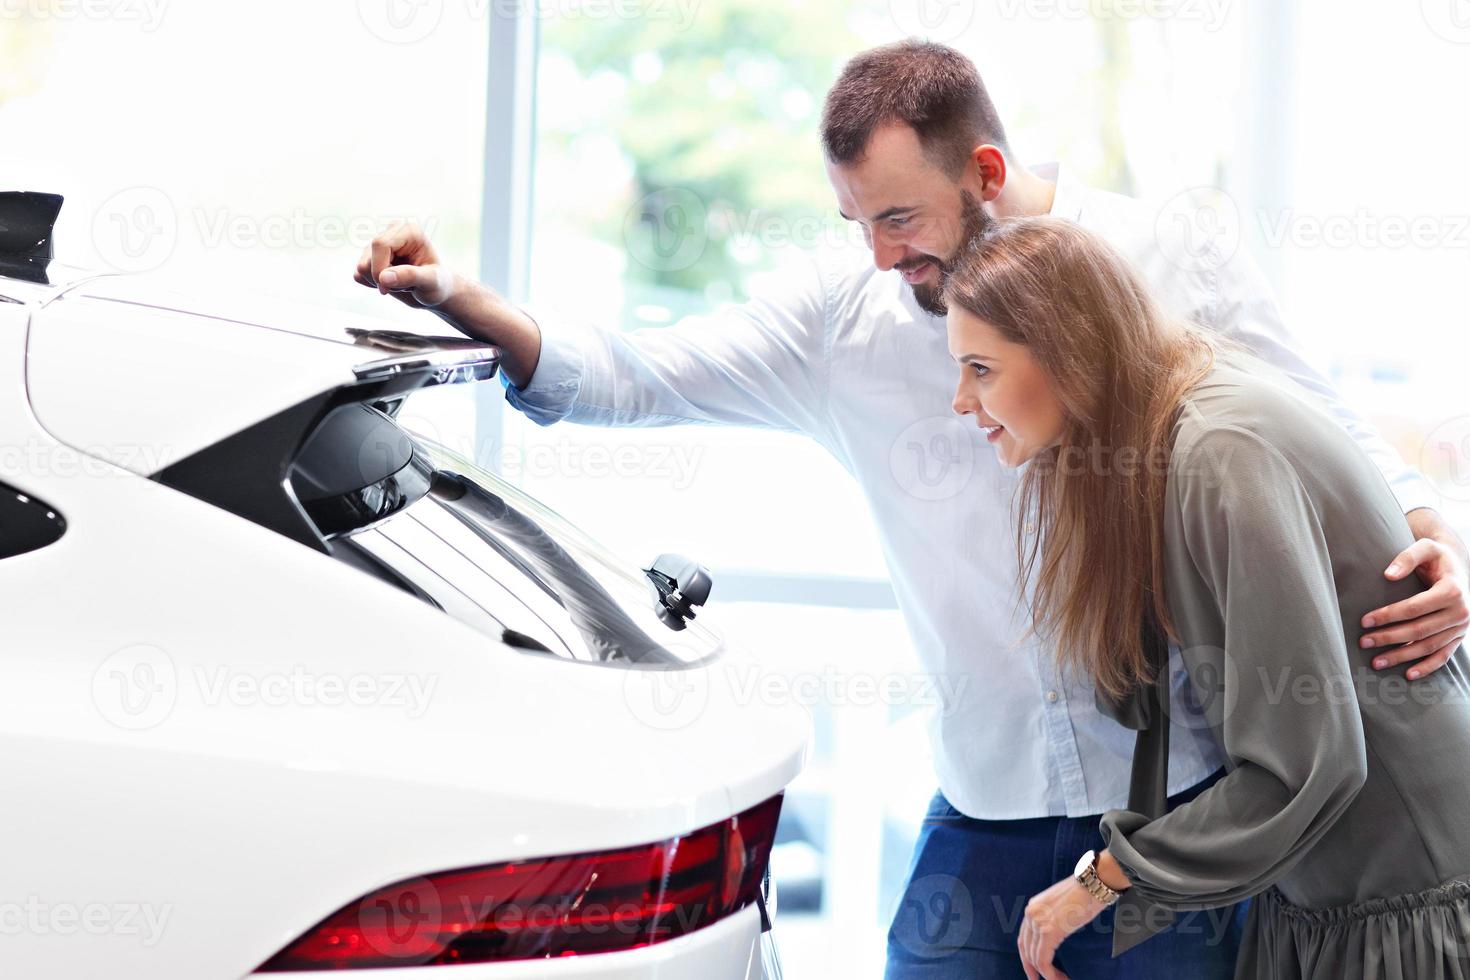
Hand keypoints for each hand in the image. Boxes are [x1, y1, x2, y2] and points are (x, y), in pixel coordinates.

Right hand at [354, 220, 457, 308]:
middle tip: (404, 286)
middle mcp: (391, 232)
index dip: (381, 268)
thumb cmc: (438, 284)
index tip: (389, 288)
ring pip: (362, 268)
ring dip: (380, 283)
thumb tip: (383, 277)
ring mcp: (379, 245)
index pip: (379, 244)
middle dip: (382, 279)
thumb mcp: (431, 282)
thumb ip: (410, 276)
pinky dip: (373, 285)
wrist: (435, 290)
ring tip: (401, 283)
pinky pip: (359, 275)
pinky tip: (391, 283)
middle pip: (367, 259)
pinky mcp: (371, 257)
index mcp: (408, 230)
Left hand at [1017, 876, 1107, 979]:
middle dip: (1033, 969)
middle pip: (1025, 949)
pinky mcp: (1049, 931)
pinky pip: (1043, 959)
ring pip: (1035, 957)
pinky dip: (1050, 974)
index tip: (1034, 972)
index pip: (1024, 938)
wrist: (1094, 883)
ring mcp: (1038, 922)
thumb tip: (1054, 937)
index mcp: (1033, 908)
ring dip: (1047, 974)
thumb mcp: (1062, 906)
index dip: (1027, 958)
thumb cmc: (1085, 894)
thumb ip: (1053, 919)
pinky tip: (1060, 979)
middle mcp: (1031, 914)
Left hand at [1361, 521, 1468, 678]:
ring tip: (1376, 662)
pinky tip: (1408, 675)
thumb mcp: (1425, 547)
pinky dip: (1427, 667)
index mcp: (1452, 591)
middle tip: (1363, 642)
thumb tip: (1387, 575)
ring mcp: (1461, 627)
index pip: (1414, 608)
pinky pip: (1444, 656)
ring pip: (1429, 646)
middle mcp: (1461, 611)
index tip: (1364, 621)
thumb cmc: (1436, 557)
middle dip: (1389, 638)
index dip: (1388, 615)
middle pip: (1419, 630)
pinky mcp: (1459, 636)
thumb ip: (1407, 557)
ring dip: (1402, 656)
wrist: (1458, 565)